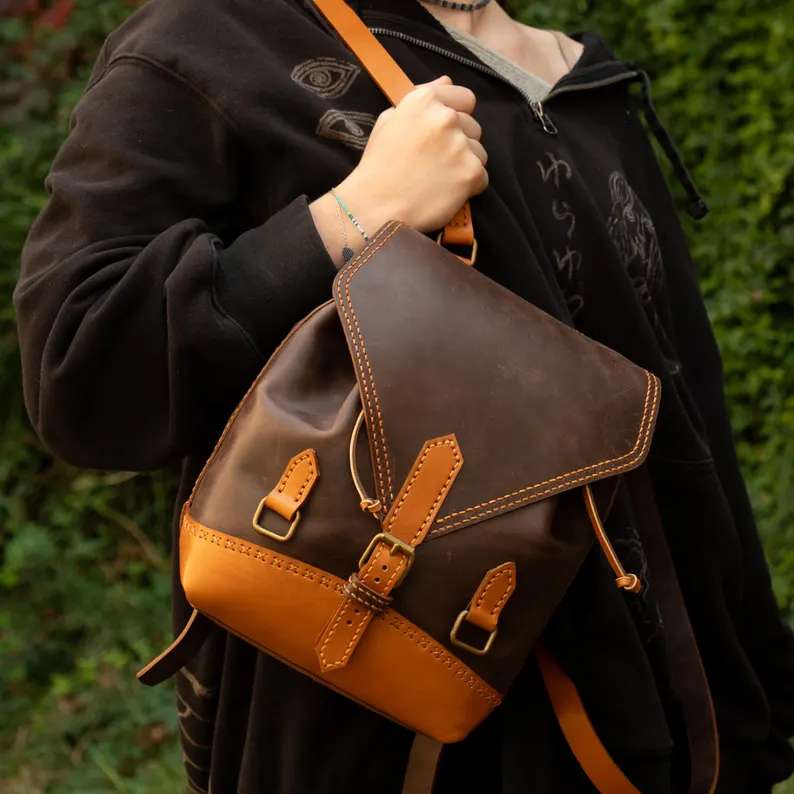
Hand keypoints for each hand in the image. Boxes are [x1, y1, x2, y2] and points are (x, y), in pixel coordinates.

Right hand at [336, 75, 487, 232]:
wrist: (375, 207)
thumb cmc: (378, 167)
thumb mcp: (389, 121)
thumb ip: (420, 100)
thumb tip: (446, 81)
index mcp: (425, 100)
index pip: (465, 98)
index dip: (457, 115)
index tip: (444, 133)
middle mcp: (446, 117)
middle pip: (473, 127)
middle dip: (460, 142)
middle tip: (436, 162)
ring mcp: (460, 145)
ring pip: (480, 153)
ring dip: (465, 165)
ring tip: (440, 179)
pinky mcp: (471, 173)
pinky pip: (482, 178)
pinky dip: (468, 187)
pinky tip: (446, 193)